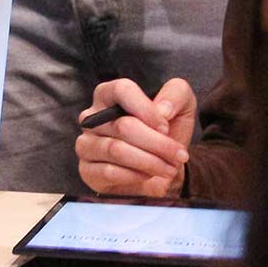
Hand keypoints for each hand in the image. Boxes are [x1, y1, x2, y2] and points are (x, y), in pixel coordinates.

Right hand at [75, 77, 197, 197]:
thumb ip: (175, 95)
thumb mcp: (181, 107)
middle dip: (157, 143)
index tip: (166, 127)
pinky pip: (109, 172)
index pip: (121, 90)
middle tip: (178, 155)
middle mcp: (92, 117)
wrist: (162, 168)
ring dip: (150, 162)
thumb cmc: (167, 133)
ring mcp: (86, 144)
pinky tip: (148, 175)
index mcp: (110, 94)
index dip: (146, 109)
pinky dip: (135, 176)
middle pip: (123, 126)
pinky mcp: (87, 170)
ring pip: (117, 150)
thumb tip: (162, 110)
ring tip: (169, 168)